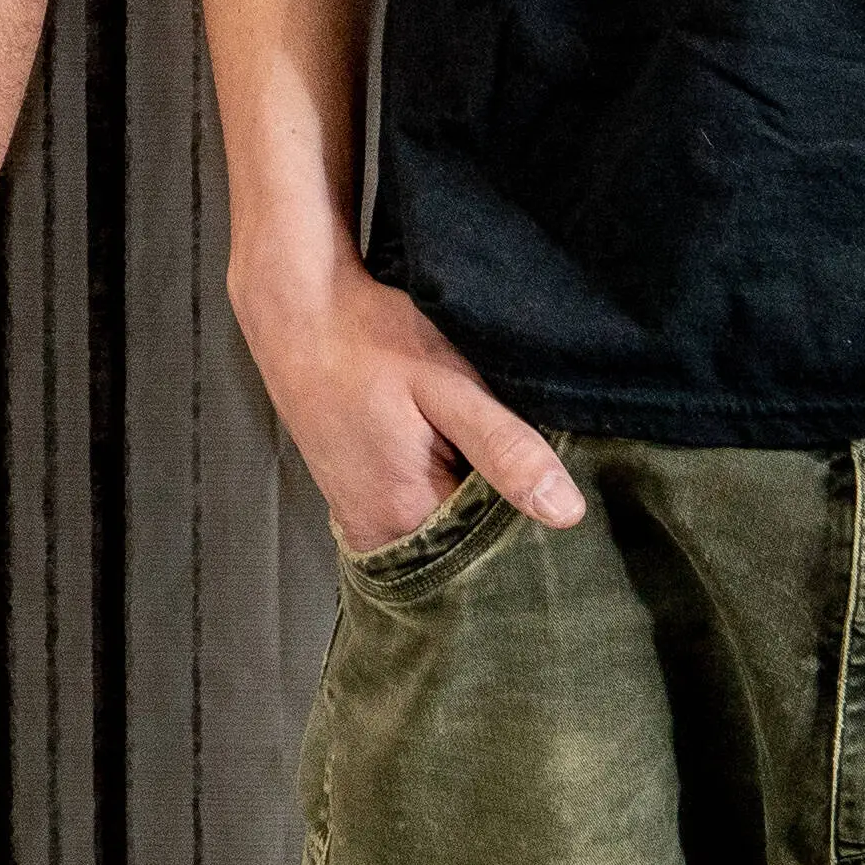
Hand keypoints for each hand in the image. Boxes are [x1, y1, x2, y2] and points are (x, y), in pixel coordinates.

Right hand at [231, 244, 583, 558]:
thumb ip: (503, 448)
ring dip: (471, 503)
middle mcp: (380, 535)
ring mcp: (362, 520)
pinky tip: (450, 455)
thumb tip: (567, 513)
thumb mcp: (446, 384)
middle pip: (468, 549)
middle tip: (520, 461)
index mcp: (407, 517)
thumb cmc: (369, 340)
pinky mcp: (354, 501)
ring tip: (480, 453)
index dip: (533, 522)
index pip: (499, 553)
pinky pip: (416, 519)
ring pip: (443, 534)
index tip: (552, 489)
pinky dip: (441, 495)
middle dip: (502, 516)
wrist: (297, 311)